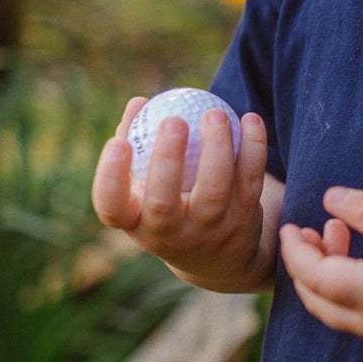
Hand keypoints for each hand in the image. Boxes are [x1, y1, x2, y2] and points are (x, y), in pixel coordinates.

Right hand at [92, 96, 275, 292]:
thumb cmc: (168, 208)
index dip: (110, 177)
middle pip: (164, 203)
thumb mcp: (145, 190)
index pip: (112, 207)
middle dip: (167, 160)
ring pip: (214, 190)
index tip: (118, 142)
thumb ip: (138, 146)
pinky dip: (252, 148)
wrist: (217, 258)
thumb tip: (139, 102)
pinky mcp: (243, 220)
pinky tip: (250, 119)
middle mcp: (170, 234)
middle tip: (173, 121)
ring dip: (217, 148)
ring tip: (215, 113)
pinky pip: (249, 180)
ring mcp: (209, 230)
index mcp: (136, 223)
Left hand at [279, 187, 362, 347]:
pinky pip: (358, 313)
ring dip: (327, 274)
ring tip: (339, 231)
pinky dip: (350, 285)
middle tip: (307, 229)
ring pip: (335, 311)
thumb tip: (328, 198)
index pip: (316, 278)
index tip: (289, 224)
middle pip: (317, 301)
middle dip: (305, 265)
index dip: (296, 251)